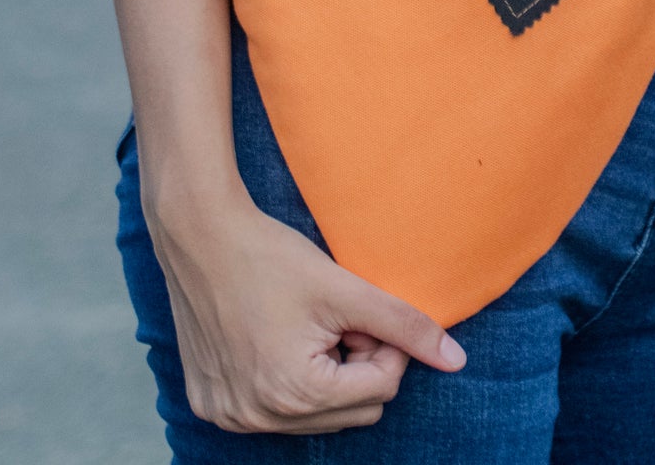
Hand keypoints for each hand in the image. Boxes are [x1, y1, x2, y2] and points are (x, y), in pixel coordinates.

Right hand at [150, 179, 466, 432]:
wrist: (197, 234)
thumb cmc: (271, 255)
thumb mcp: (344, 287)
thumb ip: (403, 324)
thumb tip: (457, 361)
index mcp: (296, 393)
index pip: (381, 389)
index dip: (384, 346)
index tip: (363, 311)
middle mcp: (259, 418)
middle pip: (351, 410)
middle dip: (356, 365)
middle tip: (336, 319)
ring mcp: (231, 417)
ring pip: (314, 415)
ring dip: (324, 376)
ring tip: (306, 326)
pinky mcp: (212, 406)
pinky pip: (272, 412)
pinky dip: (284, 382)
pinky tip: (273, 337)